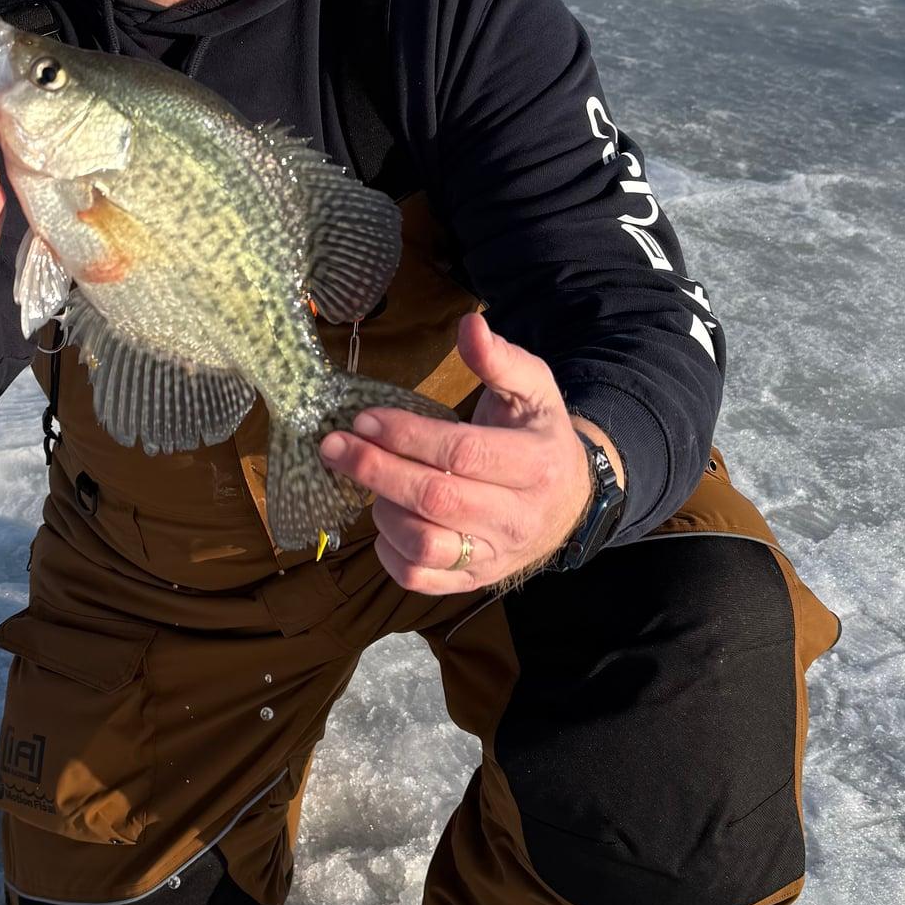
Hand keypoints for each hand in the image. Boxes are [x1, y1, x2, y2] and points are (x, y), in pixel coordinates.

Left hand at [319, 312, 618, 594]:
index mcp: (536, 464)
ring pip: (424, 546)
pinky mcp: (474, 580)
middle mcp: (518, 518)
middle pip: (436, 500)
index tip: (364, 418)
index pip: (462, 454)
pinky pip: (420, 579)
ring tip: (371, 480)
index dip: (407, 436)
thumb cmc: (538, 434)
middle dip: (376, 470)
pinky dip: (388, 552)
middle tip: (334, 445)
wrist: (570, 500)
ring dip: (382, 510)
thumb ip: (499, 358)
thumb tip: (468, 324)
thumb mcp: (533, 388)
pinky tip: (384, 518)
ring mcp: (495, 555)